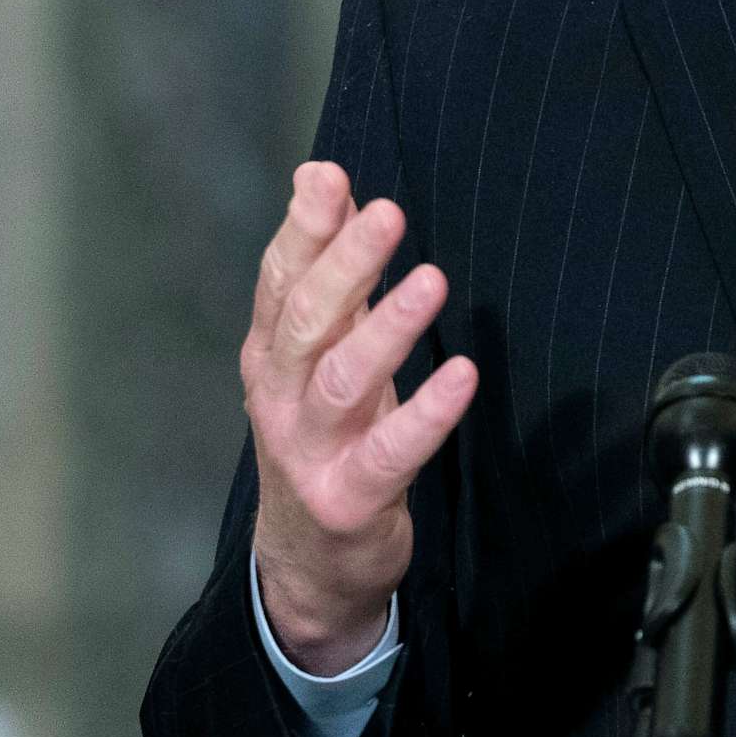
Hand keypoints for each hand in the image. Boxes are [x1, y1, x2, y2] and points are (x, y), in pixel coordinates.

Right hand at [243, 160, 477, 672]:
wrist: (310, 561)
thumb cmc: (326, 433)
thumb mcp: (318, 350)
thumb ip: (324, 267)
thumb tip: (321, 176)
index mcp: (272, 353)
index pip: (281, 280)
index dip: (304, 228)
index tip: (328, 175)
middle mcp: (280, 396)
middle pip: (306, 320)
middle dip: (345, 263)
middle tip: (388, 213)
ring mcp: (311, 449)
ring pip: (342, 380)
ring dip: (387, 328)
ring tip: (430, 281)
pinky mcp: (350, 497)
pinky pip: (392, 450)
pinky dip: (428, 412)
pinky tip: (463, 375)